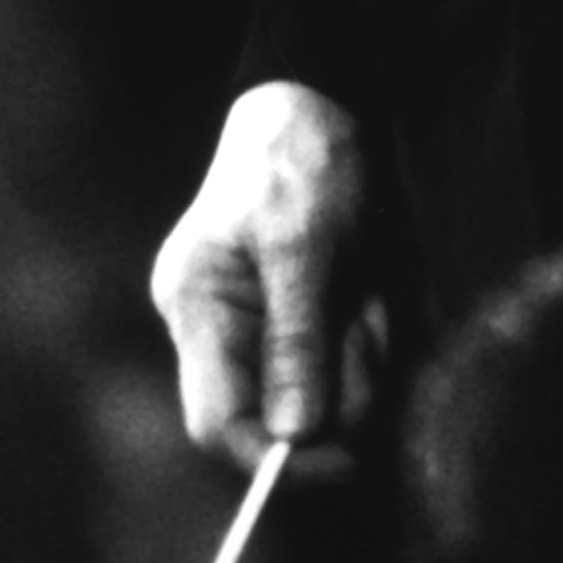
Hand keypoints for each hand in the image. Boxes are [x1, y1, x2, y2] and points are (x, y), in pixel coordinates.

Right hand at [149, 82, 381, 466]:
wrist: (317, 106)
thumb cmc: (301, 162)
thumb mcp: (305, 246)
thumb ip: (297, 341)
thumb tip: (294, 433)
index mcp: (197, 308)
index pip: (218, 424)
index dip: (279, 456)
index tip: (348, 456)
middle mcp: (214, 329)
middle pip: (276, 417)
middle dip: (335, 388)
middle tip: (365, 325)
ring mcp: (251, 326)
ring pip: (316, 397)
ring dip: (357, 359)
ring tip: (365, 295)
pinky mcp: (288, 322)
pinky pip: (333, 367)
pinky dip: (362, 342)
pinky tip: (364, 294)